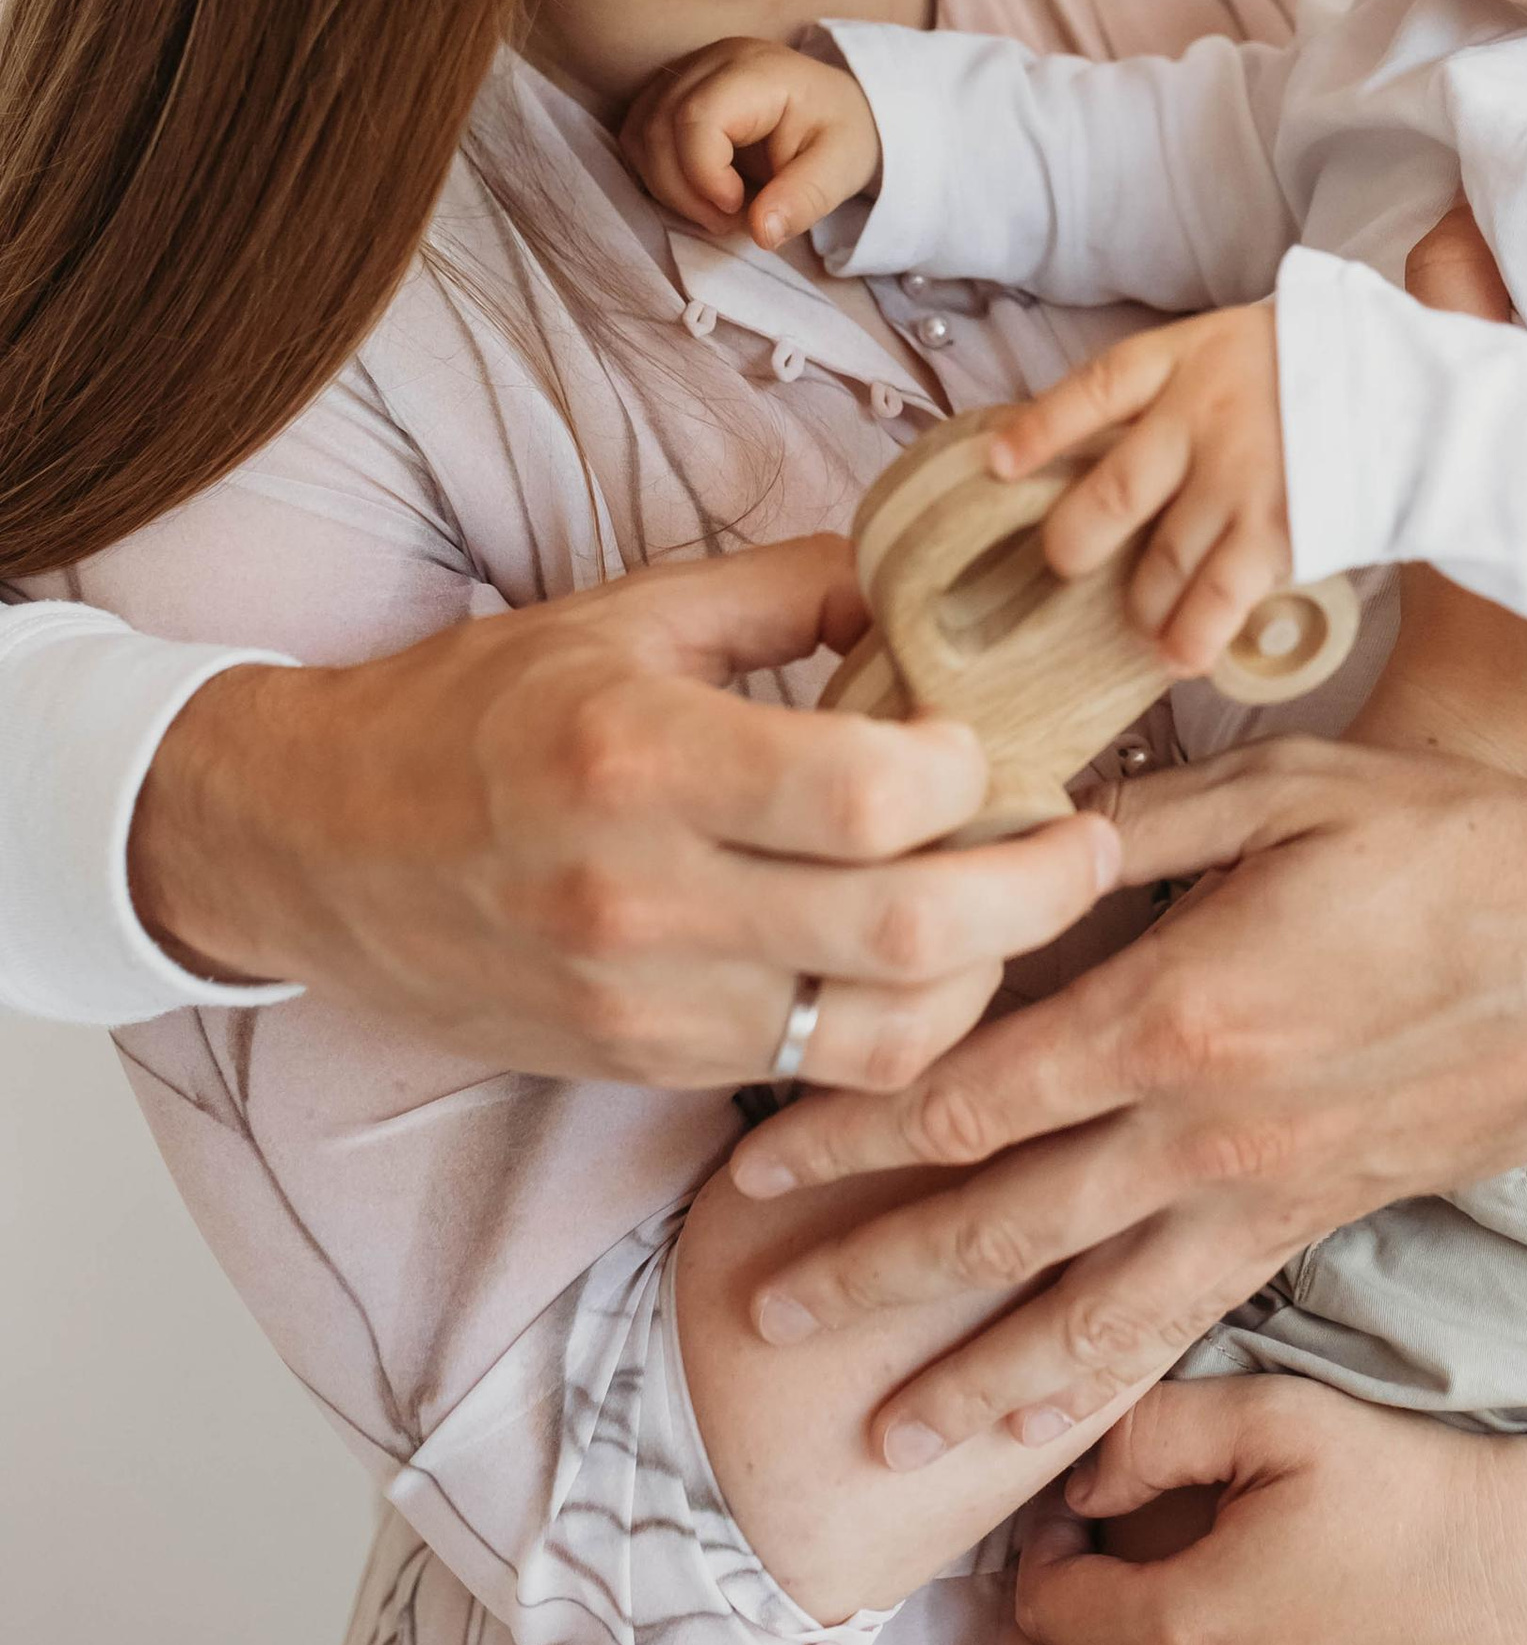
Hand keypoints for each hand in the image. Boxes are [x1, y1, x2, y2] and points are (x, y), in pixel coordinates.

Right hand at [127, 539, 1115, 1083]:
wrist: (313, 845)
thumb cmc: (475, 709)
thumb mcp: (624, 611)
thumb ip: (789, 590)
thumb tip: (932, 579)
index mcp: (644, 754)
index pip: (872, 792)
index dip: (972, 773)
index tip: (993, 746)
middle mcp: (645, 892)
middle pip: (911, 932)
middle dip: (1042, 890)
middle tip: (1095, 842)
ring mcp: (645, 998)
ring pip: (886, 1031)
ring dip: (988, 975)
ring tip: (1023, 907)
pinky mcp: (644, 1065)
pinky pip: (820, 1064)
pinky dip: (903, 1023)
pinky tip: (933, 963)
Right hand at [617, 35, 880, 249]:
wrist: (836, 107)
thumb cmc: (840, 134)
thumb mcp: (841, 170)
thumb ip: (803, 200)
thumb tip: (761, 233)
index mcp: (758, 72)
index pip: (697, 118)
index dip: (704, 174)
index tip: (739, 207)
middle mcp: (712, 61)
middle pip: (658, 128)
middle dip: (683, 191)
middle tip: (730, 219)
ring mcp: (686, 71)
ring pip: (640, 134)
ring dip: (667, 185)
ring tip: (717, 206)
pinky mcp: (671, 90)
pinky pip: (639, 134)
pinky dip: (659, 173)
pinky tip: (698, 188)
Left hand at [722, 735, 1526, 1444]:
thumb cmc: (1452, 848)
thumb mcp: (1286, 787)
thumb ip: (1133, 824)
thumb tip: (1004, 831)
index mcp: (1180, 1007)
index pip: (973, 1090)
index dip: (853, 1131)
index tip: (758, 1158)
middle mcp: (1202, 1129)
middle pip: (999, 1221)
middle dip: (869, 1273)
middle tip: (755, 1314)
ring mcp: (1258, 1196)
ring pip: (1083, 1312)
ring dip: (967, 1379)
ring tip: (872, 1440)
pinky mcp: (1308, 1230)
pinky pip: (1183, 1329)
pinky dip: (1101, 1392)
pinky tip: (1042, 1441)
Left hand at [988, 300, 1289, 673]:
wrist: (1418, 393)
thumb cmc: (1323, 369)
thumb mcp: (1241, 345)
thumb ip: (1180, 388)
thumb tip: (1102, 447)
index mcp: (1189, 358)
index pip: (1095, 389)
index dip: (1041, 429)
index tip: (998, 464)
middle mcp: (1204, 416)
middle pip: (1112, 492)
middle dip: (1077, 540)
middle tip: (1068, 562)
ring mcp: (1242, 476)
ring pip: (1162, 559)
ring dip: (1142, 601)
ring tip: (1140, 621)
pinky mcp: (1281, 529)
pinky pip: (1215, 597)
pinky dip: (1190, 634)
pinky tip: (1178, 656)